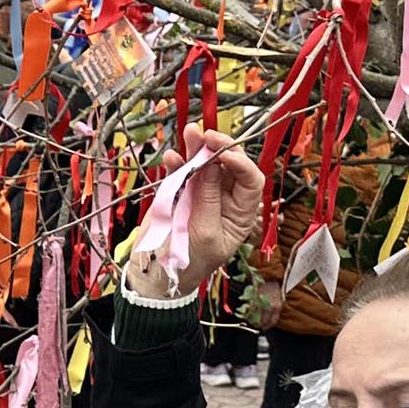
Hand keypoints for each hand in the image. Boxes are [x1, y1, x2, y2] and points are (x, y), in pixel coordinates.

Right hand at [124, 127, 265, 294]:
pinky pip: (182, 172)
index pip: (250, 181)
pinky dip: (177, 162)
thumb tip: (213, 165)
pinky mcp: (180, 192)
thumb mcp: (204, 233)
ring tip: (191, 132)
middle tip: (207, 136)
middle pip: (229, 166)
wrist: (158, 275)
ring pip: (205, 164)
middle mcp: (225, 199)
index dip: (241, 164)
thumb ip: (208, 198)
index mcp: (240, 214)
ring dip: (198, 148)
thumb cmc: (189, 262)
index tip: (224, 154)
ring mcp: (202, 194)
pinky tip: (172, 157)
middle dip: (220, 148)